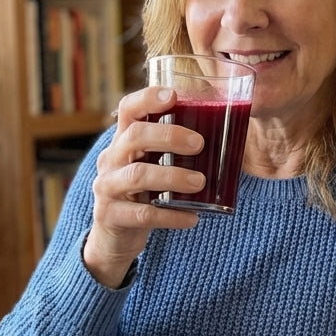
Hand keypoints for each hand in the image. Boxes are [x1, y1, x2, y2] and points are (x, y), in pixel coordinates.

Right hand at [82, 86, 205, 287]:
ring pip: (139, 175)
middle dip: (169, 136)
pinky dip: (171, 216)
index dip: (147, 99)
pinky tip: (193, 218)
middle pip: (135, 136)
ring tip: (200, 182)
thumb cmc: (144, 196)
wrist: (115, 239)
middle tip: (199, 144)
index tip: (173, 96)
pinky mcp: (111, 216)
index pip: (129, 110)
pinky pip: (144, 215)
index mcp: (122, 142)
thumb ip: (174, 154)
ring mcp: (107, 188)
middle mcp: (110, 160)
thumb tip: (228, 138)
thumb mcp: (152, 168)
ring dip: (173, 176)